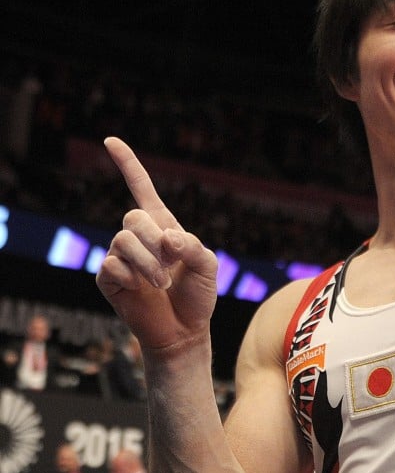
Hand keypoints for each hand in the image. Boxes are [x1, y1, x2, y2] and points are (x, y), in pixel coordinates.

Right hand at [95, 138, 218, 351]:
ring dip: (148, 264)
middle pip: (132, 217)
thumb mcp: (208, 267)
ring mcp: (120, 257)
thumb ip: (194, 248)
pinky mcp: (108, 278)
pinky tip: (142, 290)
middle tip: (171, 265)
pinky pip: (111, 265)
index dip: (128, 165)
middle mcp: (138, 237)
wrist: (183, 331)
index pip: (141, 188)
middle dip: (155, 241)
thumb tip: (167, 239)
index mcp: (163, 227)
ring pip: (122, 240)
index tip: (110, 141)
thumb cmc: (197, 297)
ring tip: (161, 283)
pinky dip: (133, 278)